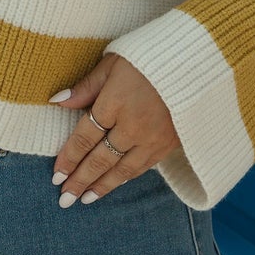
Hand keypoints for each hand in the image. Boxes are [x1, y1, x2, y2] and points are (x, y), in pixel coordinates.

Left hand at [49, 52, 180, 206]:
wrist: (198, 60)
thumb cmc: (149, 55)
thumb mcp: (113, 62)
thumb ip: (86, 86)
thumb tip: (57, 101)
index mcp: (115, 102)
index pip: (85, 137)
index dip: (69, 157)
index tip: (56, 174)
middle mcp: (133, 126)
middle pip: (100, 159)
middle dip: (80, 180)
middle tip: (64, 198)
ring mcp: (153, 138)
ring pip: (122, 169)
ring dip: (102, 186)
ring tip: (85, 199)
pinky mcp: (170, 143)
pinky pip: (143, 167)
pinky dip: (126, 177)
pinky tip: (115, 183)